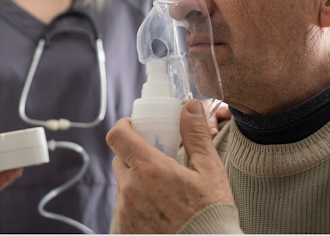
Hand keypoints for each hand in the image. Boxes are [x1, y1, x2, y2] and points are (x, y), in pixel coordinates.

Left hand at [106, 99, 233, 233]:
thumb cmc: (212, 214)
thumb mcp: (210, 170)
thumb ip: (195, 134)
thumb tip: (190, 106)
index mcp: (148, 168)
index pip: (117, 136)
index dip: (124, 126)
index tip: (135, 126)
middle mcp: (130, 190)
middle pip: (119, 159)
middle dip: (134, 154)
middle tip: (156, 158)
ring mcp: (125, 212)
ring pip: (122, 184)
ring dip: (136, 180)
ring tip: (162, 189)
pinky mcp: (125, 230)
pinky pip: (124, 208)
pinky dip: (136, 204)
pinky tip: (158, 210)